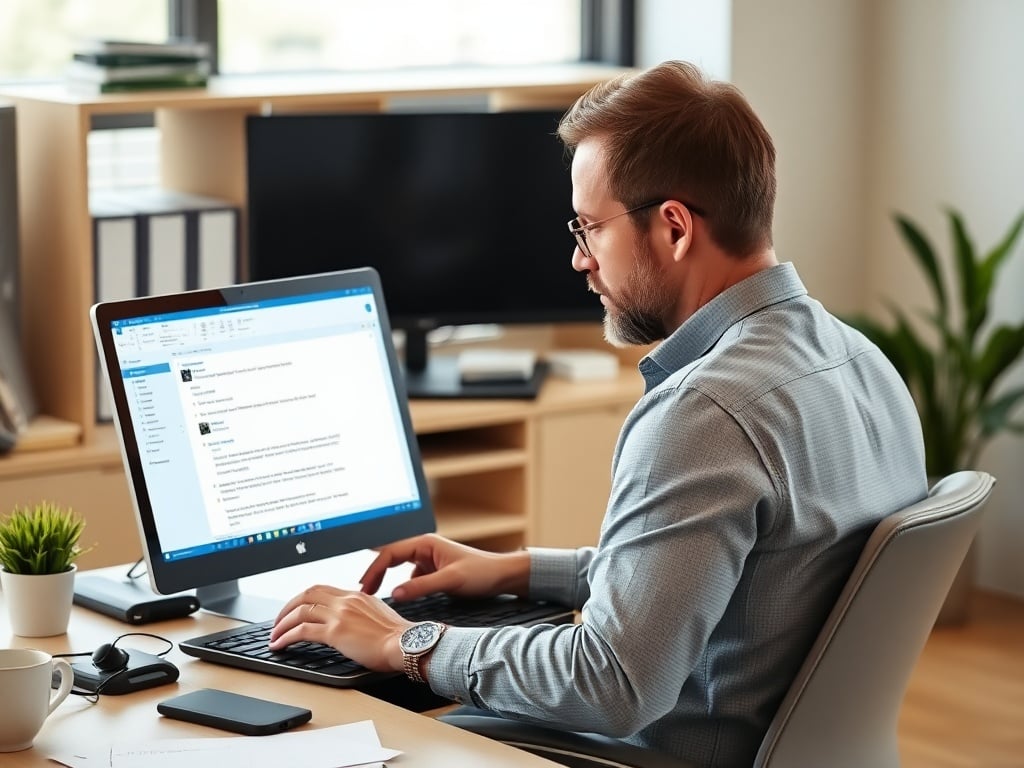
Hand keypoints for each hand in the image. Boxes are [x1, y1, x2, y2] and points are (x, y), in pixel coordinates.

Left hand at [268, 585, 411, 671]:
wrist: (405, 644)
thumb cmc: (397, 637)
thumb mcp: (378, 615)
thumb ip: (360, 613)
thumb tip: (349, 622)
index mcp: (356, 595)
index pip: (321, 589)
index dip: (303, 598)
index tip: (295, 609)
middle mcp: (346, 600)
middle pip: (306, 595)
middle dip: (287, 608)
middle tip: (278, 621)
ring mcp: (340, 615)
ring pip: (300, 611)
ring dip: (282, 624)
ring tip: (275, 635)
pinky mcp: (336, 632)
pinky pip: (302, 631)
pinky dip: (287, 636)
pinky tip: (280, 644)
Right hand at [360, 533, 530, 601]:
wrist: (502, 576)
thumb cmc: (482, 572)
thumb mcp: (450, 581)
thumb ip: (421, 587)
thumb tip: (394, 594)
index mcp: (425, 544)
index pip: (390, 553)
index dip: (374, 569)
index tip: (364, 586)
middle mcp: (424, 549)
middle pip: (391, 558)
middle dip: (375, 573)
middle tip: (362, 591)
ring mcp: (428, 560)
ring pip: (399, 568)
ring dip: (386, 579)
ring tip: (373, 596)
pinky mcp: (433, 572)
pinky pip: (410, 577)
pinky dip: (401, 586)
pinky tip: (398, 598)